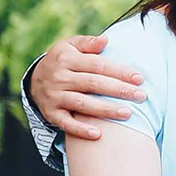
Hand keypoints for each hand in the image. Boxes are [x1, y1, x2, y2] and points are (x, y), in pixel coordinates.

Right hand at [31, 33, 146, 143]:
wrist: (33, 80)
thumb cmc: (61, 60)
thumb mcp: (69, 45)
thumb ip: (87, 43)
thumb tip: (106, 40)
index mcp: (67, 59)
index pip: (98, 65)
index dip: (119, 72)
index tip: (139, 79)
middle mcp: (60, 78)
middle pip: (94, 84)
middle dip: (119, 90)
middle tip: (141, 96)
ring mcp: (55, 96)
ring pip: (82, 104)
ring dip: (106, 110)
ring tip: (128, 114)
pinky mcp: (51, 113)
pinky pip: (66, 124)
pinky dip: (81, 130)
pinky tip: (99, 135)